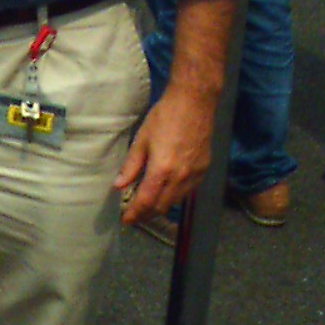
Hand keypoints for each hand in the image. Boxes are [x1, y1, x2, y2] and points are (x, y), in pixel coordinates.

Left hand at [114, 82, 216, 224]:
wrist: (194, 102)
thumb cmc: (164, 117)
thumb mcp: (142, 140)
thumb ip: (131, 166)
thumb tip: (119, 185)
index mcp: (162, 170)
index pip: (146, 201)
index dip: (135, 214)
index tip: (126, 221)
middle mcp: (181, 177)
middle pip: (162, 206)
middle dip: (147, 213)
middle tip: (135, 213)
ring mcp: (196, 174)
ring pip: (177, 201)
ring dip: (162, 206)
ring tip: (149, 203)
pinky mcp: (205, 169)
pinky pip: (189, 191)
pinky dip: (177, 195)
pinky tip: (168, 190)